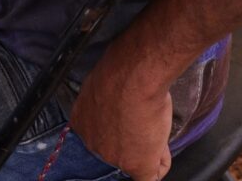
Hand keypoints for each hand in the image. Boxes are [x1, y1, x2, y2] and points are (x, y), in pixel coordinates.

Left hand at [71, 53, 173, 180]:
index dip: (117, 133)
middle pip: (116, 151)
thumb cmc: (120, 72)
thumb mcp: (99, 85)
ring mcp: (115, 159)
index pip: (99, 138)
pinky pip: (150, 178)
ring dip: (150, 150)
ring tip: (157, 129)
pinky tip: (160, 156)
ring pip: (136, 163)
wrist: (134, 78)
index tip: (125, 128)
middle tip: (145, 123)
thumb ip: (102, 102)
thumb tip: (112, 104)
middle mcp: (93, 145)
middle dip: (132, 142)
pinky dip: (158, 167)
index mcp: (81, 124)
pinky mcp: (138, 166)